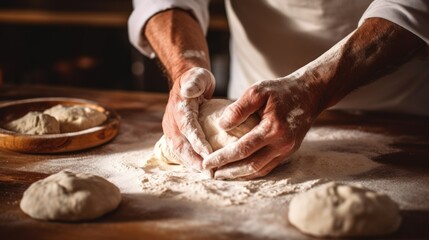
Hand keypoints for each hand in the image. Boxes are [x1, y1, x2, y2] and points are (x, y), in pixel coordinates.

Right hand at [162, 67, 214, 170]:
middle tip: (209, 173)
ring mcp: (171, 128)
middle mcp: (172, 121)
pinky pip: (180, 150)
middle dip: (194, 160)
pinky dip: (190, 161)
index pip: (188, 128)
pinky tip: (201, 169)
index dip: (197, 142)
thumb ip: (194, 83)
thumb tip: (189, 90)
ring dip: (192, 164)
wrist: (186, 80)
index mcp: (178, 108)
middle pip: (180, 145)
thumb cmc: (196, 78)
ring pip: (179, 151)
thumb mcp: (197, 76)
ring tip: (206, 174)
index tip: (209, 155)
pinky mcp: (175, 134)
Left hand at [203, 75, 321, 179]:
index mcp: (273, 128)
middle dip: (228, 171)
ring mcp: (286, 150)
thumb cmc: (280, 90)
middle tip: (209, 173)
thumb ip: (239, 108)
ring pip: (259, 170)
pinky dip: (251, 171)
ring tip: (220, 174)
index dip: (223, 158)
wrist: (309, 94)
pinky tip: (237, 170)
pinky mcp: (288, 152)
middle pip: (250, 165)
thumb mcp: (257, 91)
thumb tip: (221, 126)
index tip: (206, 162)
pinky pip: (267, 167)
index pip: (242, 149)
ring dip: (239, 175)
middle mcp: (282, 144)